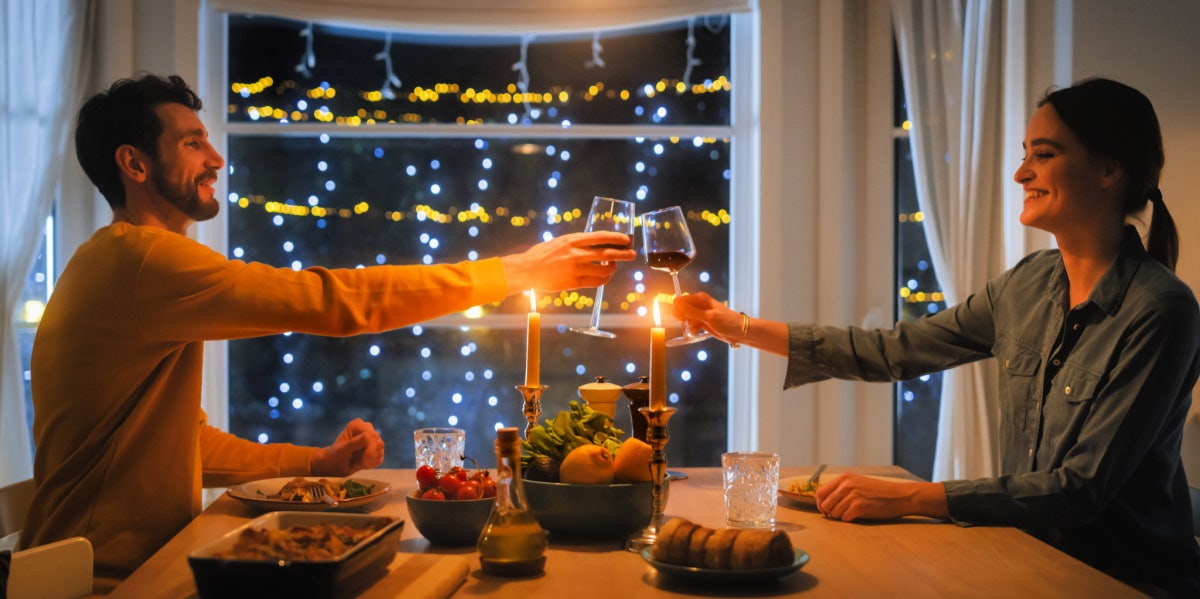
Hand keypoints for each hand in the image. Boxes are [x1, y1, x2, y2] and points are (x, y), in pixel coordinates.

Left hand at [310, 418, 384, 475]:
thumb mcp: (342, 451)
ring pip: (380, 448)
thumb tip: (368, 437)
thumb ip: (354, 443)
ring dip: (372, 460)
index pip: (371, 436)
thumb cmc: (335, 457)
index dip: (370, 450)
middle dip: (371, 455)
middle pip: (378, 442)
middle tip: (362, 463)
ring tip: (360, 463)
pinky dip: (373, 463)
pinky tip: (363, 463)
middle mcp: (366, 428)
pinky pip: (380, 456)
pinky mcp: (375, 448)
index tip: (362, 461)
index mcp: (357, 425)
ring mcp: (372, 438)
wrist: (334, 465)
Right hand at [500, 231, 637, 294]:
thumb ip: (575, 243)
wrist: (526, 270)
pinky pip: (595, 282)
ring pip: (603, 270)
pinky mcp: (573, 283)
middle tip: (632, 254)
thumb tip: (592, 244)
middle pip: (606, 254)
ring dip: (612, 269)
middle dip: (623, 254)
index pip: (600, 237)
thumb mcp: (559, 242)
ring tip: (614, 268)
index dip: (616, 238)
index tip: (626, 239)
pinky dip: (603, 280)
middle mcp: (575, 254)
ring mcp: (575, 269)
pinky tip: (605, 278)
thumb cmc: (542, 254)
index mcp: (572, 240)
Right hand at [671, 292, 741, 342]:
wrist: (739, 331)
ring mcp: (701, 313)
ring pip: (686, 319)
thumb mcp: (709, 317)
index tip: (682, 319)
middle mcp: (699, 304)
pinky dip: (693, 329)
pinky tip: (698, 332)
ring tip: (697, 329)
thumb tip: (677, 304)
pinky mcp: (702, 322)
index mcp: (700, 298)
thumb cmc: (727, 322)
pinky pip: (692, 325)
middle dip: (683, 319)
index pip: (680, 300)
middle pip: (681, 310)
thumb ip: (692, 311)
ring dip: (689, 325)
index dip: (678, 310)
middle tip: (691, 324)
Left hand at [814, 473, 947, 520]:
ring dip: (841, 517)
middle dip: (830, 512)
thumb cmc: (879, 491)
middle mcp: (846, 485)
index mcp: (844, 478)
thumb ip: (841, 488)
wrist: (899, 496)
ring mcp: (852, 496)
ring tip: (852, 513)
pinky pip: (845, 518)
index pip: (820, 492)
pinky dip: (849, 520)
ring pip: (834, 513)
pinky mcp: (859, 507)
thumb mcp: (857, 482)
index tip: (825, 510)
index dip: (820, 504)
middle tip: (839, 514)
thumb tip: (824, 501)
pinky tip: (858, 516)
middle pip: (825, 504)